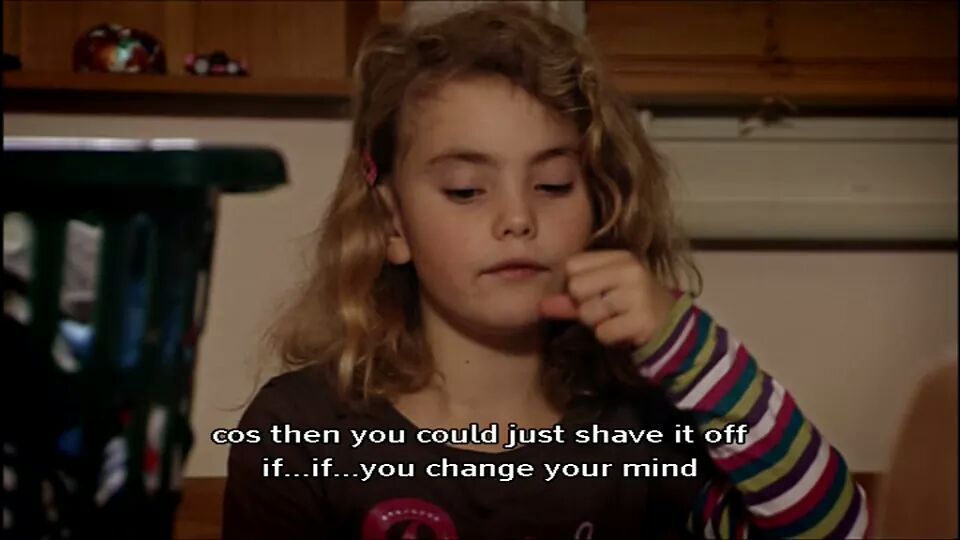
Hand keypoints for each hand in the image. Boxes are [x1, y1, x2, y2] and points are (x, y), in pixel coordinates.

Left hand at [538, 250, 677, 348]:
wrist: (668, 324)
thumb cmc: (628, 304)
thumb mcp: (601, 294)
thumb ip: (568, 299)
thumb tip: (540, 306)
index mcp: (619, 257)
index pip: (572, 266)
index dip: (574, 284)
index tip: (593, 293)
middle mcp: (630, 270)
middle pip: (576, 288)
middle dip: (584, 306)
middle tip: (606, 309)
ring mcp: (638, 295)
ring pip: (588, 313)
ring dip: (596, 324)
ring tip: (616, 319)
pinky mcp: (642, 320)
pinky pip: (603, 333)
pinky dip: (608, 337)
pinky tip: (623, 330)